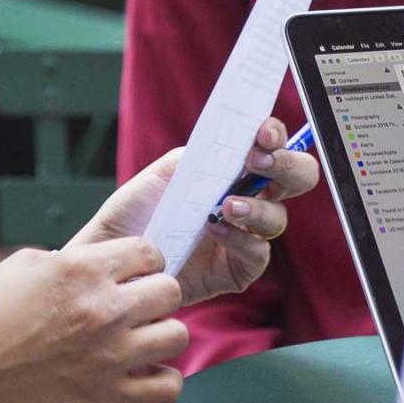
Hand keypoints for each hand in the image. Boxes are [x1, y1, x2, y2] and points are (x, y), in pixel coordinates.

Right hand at [0, 238, 185, 402]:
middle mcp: (103, 309)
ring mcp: (109, 355)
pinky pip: (168, 388)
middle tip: (136, 308)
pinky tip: (141, 376)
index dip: (143, 262)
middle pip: (170, 290)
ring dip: (161, 336)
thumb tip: (99, 266)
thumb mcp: (22, 265)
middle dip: (157, 296)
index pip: (149, 251)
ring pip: (178, 335)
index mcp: (81, 269)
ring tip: (139, 341)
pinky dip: (161, 382)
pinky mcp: (106, 399)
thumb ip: (71, 260)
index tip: (131, 274)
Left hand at [72, 117, 318, 307]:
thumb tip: (231, 143)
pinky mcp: (235, 270)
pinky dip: (241, 239)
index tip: (262, 132)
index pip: (270, 147)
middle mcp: (246, 201)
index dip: (275, 136)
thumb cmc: (134, 213)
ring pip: (278, 218)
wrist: (109, 257)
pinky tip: (216, 230)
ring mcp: (243, 236)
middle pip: (294, 180)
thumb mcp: (162, 174)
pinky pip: (257, 254)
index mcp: (231, 173)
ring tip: (227, 205)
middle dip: (289, 166)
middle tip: (260, 161)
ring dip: (258, 207)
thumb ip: (198, 156)